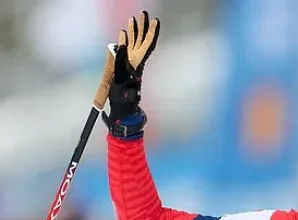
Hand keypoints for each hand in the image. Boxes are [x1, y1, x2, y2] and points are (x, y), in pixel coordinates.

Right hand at [102, 11, 160, 136]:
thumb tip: (120, 45)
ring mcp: (130, 63)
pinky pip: (125, 50)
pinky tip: (123, 34)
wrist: (122, 107)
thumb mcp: (121, 78)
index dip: (151, 33)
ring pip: (133, 43)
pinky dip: (124, 41)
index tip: (155, 21)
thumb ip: (120, 61)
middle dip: (143, 27)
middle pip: (141, 40)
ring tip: (132, 18)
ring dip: (134, 31)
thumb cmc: (123, 96)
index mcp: (138, 63)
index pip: (147, 44)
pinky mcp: (123, 67)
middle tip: (143, 13)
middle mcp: (136, 61)